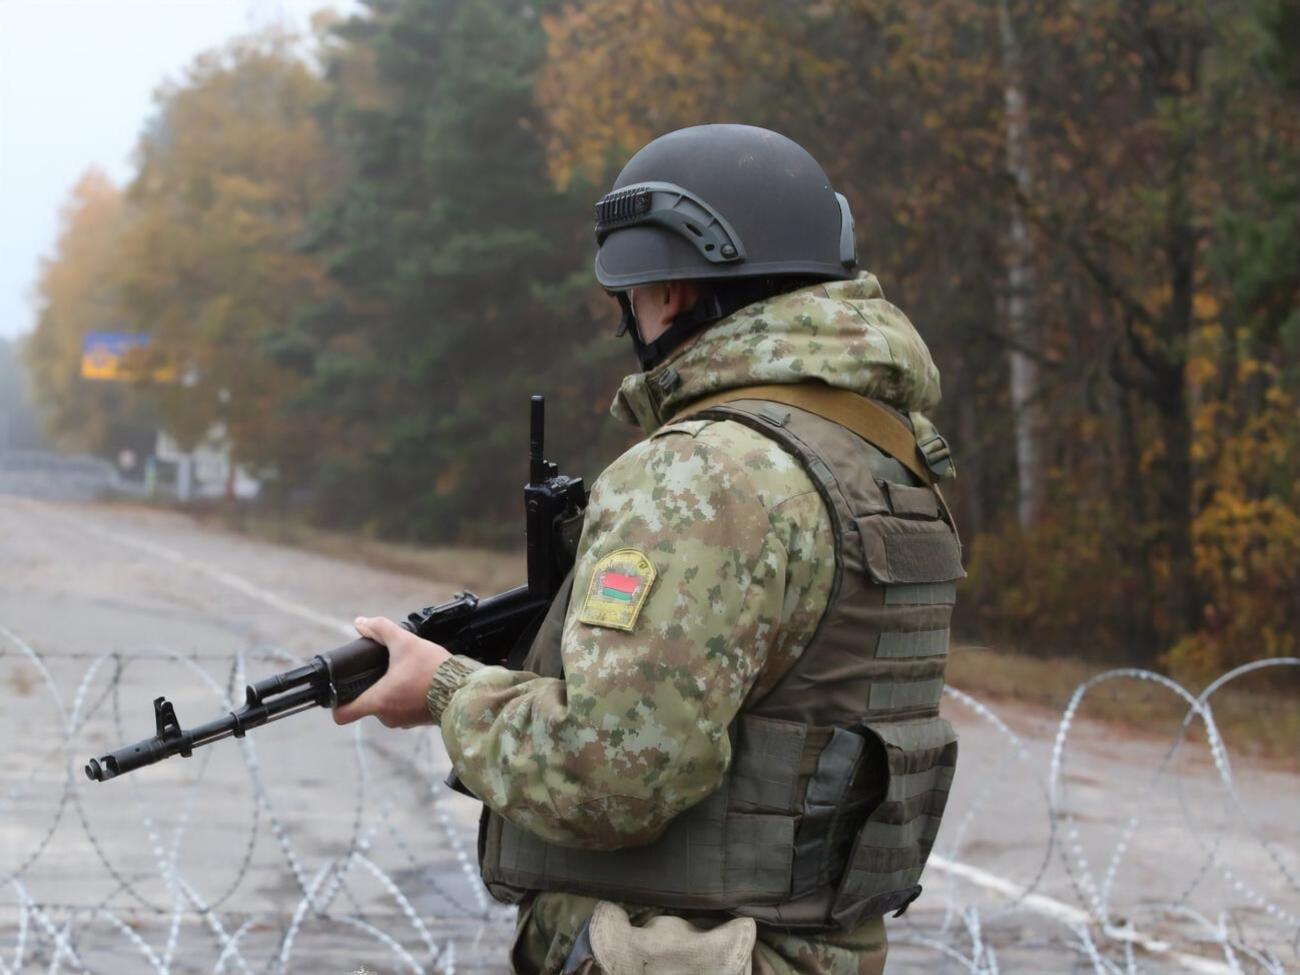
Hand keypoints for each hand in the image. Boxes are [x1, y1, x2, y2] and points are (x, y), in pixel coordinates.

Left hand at [332, 616, 451, 728]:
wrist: (464, 690)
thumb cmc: (433, 670)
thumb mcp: (405, 643)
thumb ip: (381, 630)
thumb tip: (361, 622)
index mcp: (378, 701)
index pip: (342, 715)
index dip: (336, 705)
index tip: (340, 692)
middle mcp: (387, 716)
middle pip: (367, 704)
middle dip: (374, 687)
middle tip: (386, 670)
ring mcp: (403, 721)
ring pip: (388, 706)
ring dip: (393, 692)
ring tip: (407, 673)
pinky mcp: (419, 721)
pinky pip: (405, 709)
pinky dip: (408, 697)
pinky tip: (420, 681)